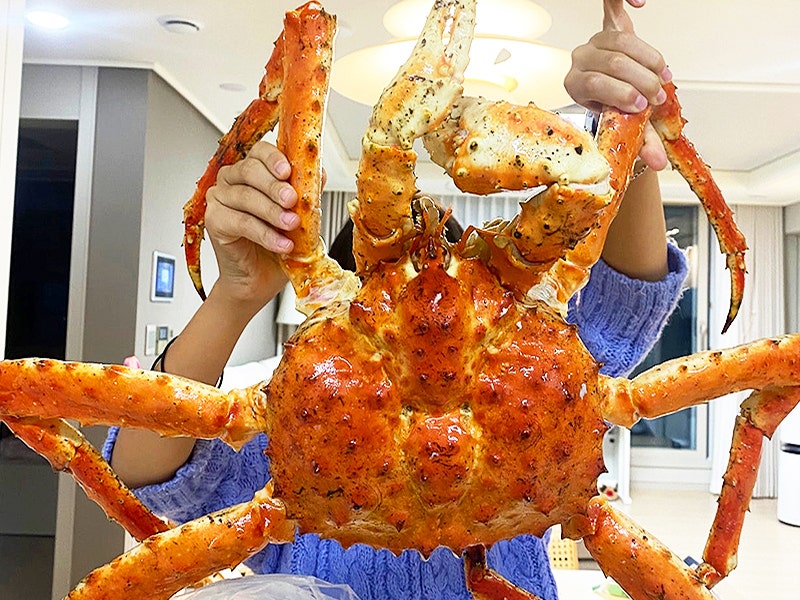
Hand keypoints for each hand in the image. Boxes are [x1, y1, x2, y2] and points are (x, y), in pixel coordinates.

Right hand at [204, 140, 299, 309]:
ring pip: (245, 196)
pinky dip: (264, 234)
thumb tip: (320, 172)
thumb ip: (307, 193)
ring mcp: (219, 199)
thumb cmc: (278, 245)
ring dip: (272, 212)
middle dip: (274, 186)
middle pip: (249, 170)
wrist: (261, 279)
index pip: (259, 152)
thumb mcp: (300, 216)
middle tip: (292, 201)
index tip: (288, 171)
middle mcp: (232, 180)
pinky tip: (281, 244)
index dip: (273, 158)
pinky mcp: (214, 221)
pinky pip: (240, 222)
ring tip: (291, 225)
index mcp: (253, 171)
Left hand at [564, 0, 669, 169]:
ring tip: (662, 76)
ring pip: (623, 42)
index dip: (621, 93)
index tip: (642, 106)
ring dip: (649, 59)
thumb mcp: (623, 127)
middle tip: (657, 96)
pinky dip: (626, 0)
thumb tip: (659, 162)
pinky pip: (613, 5)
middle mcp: (580, 59)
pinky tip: (640, 3)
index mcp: (575, 84)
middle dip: (640, 80)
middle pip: (612, 62)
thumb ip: (641, 143)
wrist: (613, 90)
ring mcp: (595, 40)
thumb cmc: (615, 109)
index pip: (594, 83)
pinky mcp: (610, 25)